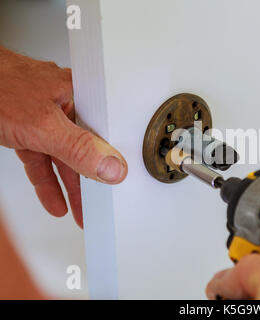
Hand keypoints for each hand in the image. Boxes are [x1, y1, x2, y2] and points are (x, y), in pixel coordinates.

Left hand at [0, 46, 127, 227]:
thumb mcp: (42, 125)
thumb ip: (78, 148)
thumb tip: (113, 168)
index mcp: (78, 94)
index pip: (104, 134)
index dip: (111, 162)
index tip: (113, 188)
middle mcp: (63, 104)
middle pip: (84, 148)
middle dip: (88, 181)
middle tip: (95, 207)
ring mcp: (43, 116)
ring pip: (62, 156)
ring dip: (67, 185)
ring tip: (77, 209)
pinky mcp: (24, 127)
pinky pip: (41, 157)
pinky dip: (46, 178)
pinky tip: (52, 197)